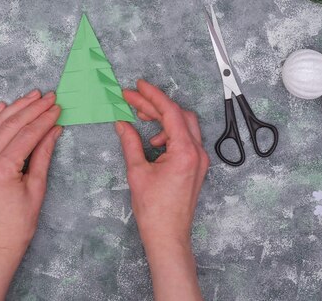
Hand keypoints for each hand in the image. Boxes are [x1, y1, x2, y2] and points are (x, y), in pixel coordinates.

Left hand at [0, 90, 61, 300]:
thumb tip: (54, 129)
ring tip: (30, 96)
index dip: (44, 119)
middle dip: (31, 108)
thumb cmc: (19, 223)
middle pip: (10, 125)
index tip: (57, 107)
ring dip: (13, 108)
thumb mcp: (37, 188)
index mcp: (1, 169)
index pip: (27, 135)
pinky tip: (3, 107)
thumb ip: (43, 155)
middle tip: (48, 96)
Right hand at [115, 79, 207, 300]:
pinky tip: (152, 141)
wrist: (168, 236)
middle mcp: (197, 153)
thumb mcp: (137, 172)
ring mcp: (199, 160)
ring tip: (139, 117)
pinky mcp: (195, 166)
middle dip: (155, 105)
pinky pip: (184, 139)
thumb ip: (130, 143)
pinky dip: (167, 133)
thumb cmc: (155, 210)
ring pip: (183, 125)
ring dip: (162, 118)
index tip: (138, 86)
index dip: (152, 96)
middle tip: (132, 99)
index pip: (170, 112)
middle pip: (179, 115)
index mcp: (185, 151)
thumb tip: (123, 124)